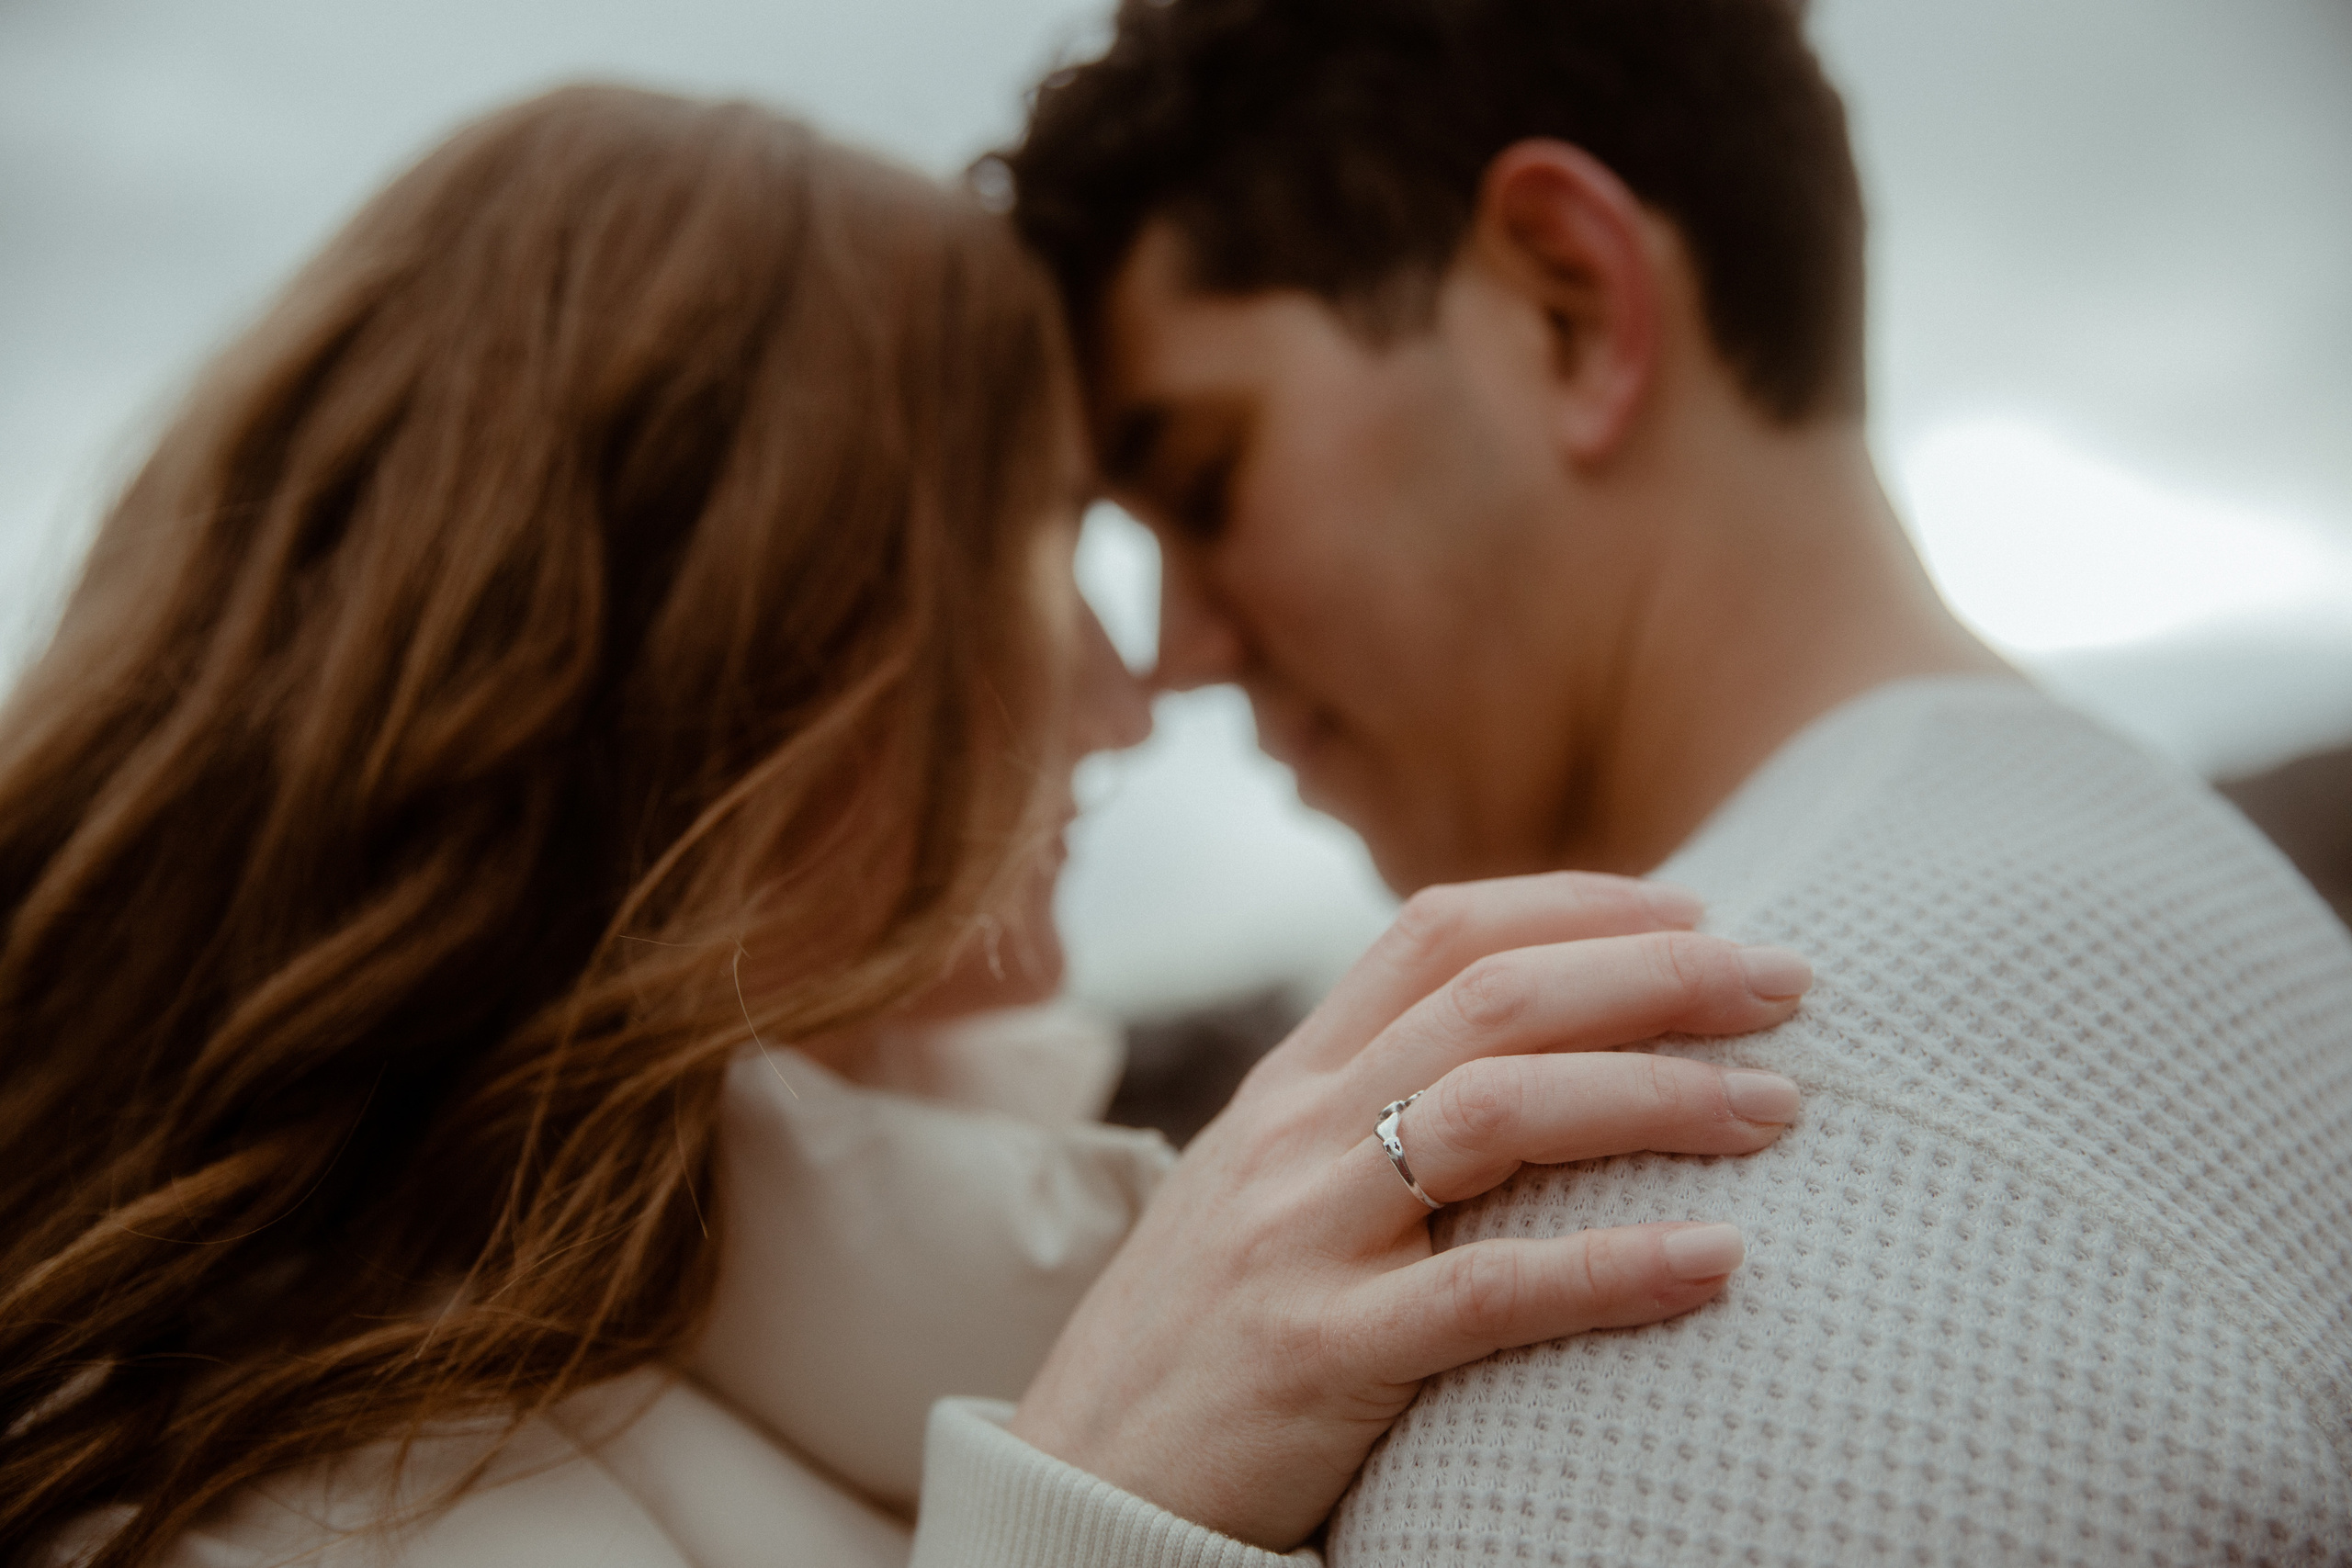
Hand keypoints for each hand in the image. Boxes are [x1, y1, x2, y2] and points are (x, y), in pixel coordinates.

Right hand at [1010, 872, 1810, 1548]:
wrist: (1084, 1488)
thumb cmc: (1201, 1342)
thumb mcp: (1262, 1193)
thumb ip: (1364, 1119)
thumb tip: (1522, 1067)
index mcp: (1285, 1087)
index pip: (1434, 933)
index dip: (1573, 902)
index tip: (1695, 909)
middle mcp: (1291, 1137)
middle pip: (1491, 1000)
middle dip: (1654, 975)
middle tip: (1785, 982)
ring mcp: (1298, 1239)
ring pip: (1497, 1114)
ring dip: (1655, 1094)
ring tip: (1778, 1108)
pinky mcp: (1317, 1357)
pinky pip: (1488, 1295)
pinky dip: (1613, 1267)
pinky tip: (1717, 1261)